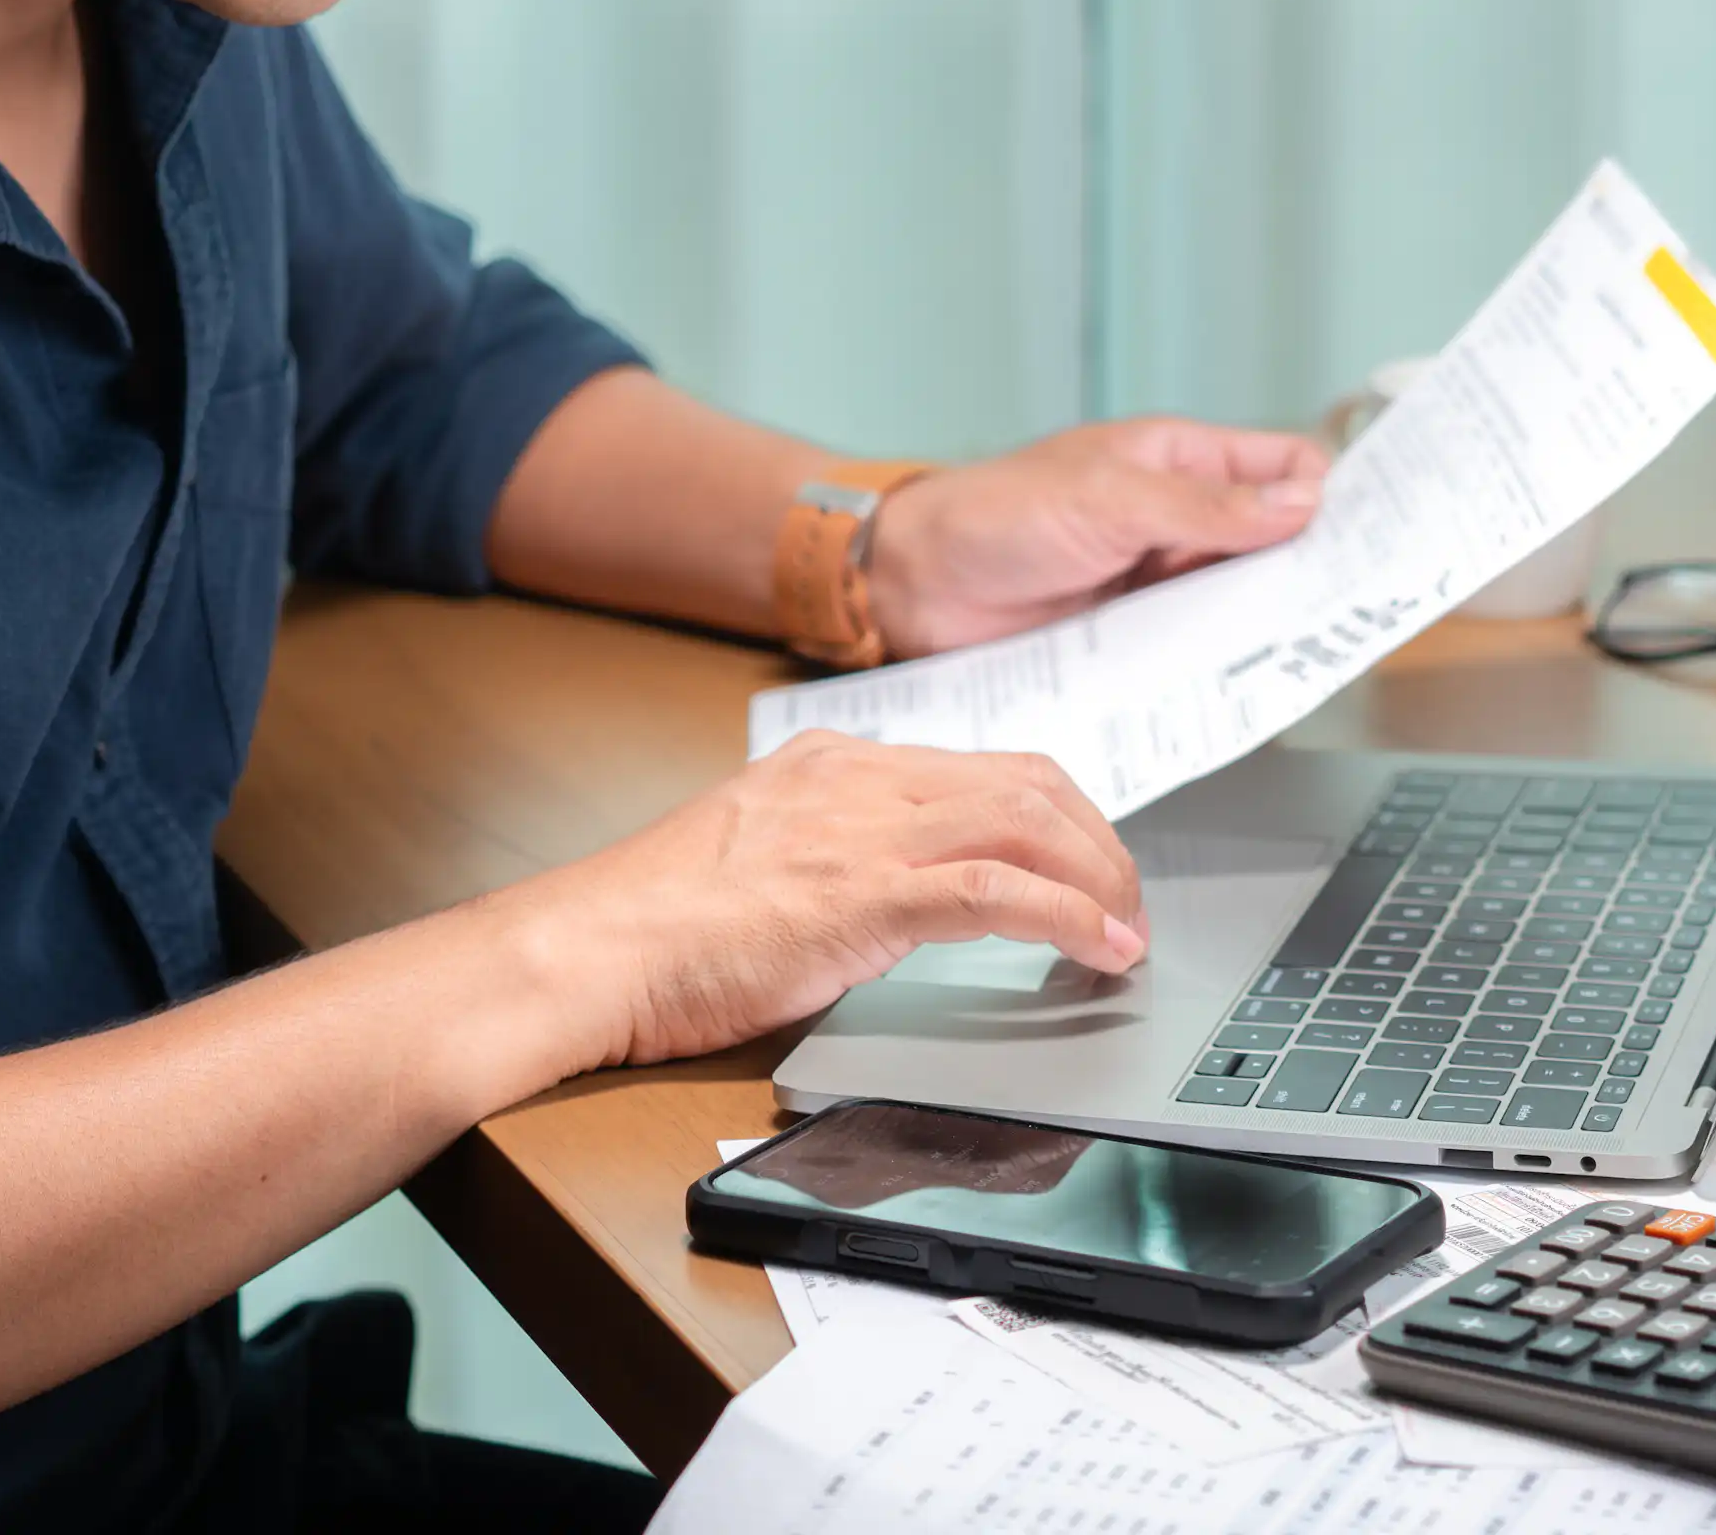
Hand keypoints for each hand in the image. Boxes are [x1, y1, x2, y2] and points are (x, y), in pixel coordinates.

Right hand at [531, 733, 1146, 1069]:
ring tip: (1129, 929)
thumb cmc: (652, 928)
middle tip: (1127, 900)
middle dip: (1096, 840)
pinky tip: (1101, 949)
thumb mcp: (759, 862)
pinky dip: (1068, 916)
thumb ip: (830, 860)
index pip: (981, 766)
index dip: (1054, 816)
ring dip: (1100, 877)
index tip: (1085, 862)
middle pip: (1026, 781)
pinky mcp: (863, 893)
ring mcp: (863, 830)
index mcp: (833, 764)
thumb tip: (892, 900)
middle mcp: (858, 778)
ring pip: (1027, 820)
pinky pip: (998, 890)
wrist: (586, 952)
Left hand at [865, 417, 1328, 658]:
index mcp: (1178, 462)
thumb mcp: (1110, 501)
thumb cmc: (996, 514)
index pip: (1283, 466)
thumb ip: (1207, 508)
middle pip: (1273, 541)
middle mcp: (1175, 521)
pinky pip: (1194, 651)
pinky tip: (1245, 684)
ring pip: (1239, 601)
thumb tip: (1304, 503)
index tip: (1378, 532)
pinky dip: (1221, 665)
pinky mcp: (1132, 638)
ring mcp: (1156, 582)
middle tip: (1360, 606)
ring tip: (1313, 651)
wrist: (915, 586)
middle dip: (1314, 568)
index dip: (1332, 493)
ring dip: (1268, 623)